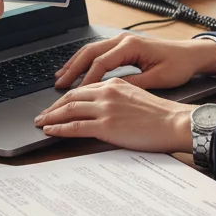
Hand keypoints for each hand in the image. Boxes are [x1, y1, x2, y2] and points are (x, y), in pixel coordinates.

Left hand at [35, 78, 193, 151]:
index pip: (83, 88)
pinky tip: (50, 131)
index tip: (57, 104)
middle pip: (72, 96)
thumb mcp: (136, 97)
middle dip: (53, 106)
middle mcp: (107, 92)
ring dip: (51, 116)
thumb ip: (117, 98)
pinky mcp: (106, 126)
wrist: (174, 122)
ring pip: (69, 110)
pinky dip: (59, 128)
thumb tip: (103, 108)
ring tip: (41, 122)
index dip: (66, 97)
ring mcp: (105, 109)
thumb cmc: (160, 114)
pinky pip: (76, 127)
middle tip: (42, 114)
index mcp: (114, 84)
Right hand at [54, 33, 215, 89]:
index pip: (101, 62)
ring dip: (75, 64)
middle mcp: (123, 40)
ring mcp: (122, 41)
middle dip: (72, 69)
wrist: (192, 54)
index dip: (87, 79)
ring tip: (60, 78)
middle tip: (58, 85)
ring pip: (91, 50)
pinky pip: (98, 52)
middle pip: (90, 52)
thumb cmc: (178, 66)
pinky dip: (85, 61)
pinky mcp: (123, 46)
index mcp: (131, 46)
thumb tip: (111, 93)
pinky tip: (78, 71)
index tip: (75, 95)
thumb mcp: (158, 79)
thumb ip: (134, 84)